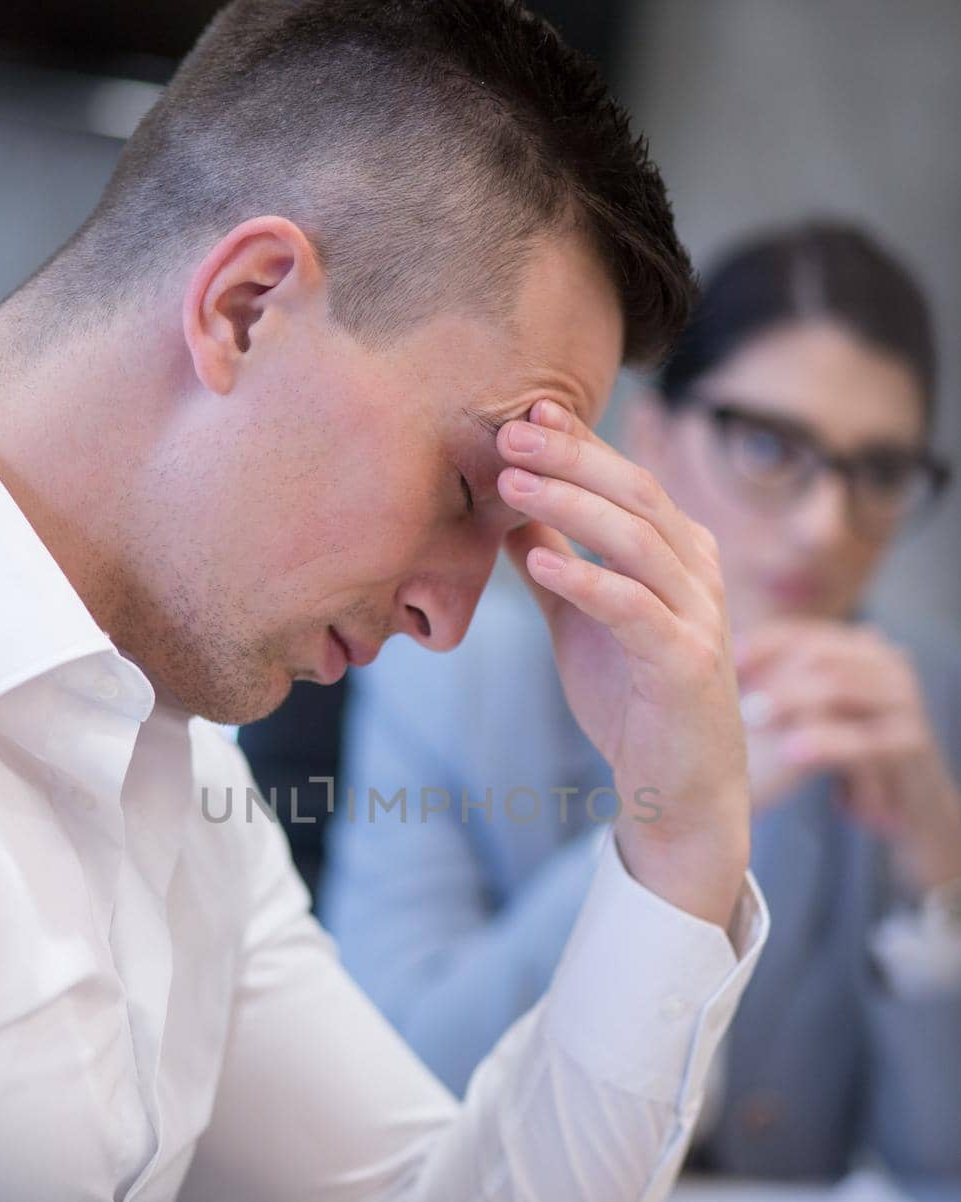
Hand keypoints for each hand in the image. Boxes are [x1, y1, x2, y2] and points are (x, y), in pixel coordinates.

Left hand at [495, 399, 749, 932]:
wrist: (676, 787)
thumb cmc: (633, 699)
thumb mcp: (582, 621)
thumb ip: (555, 565)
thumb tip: (506, 511)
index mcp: (678, 554)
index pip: (627, 481)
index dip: (579, 443)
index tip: (525, 411)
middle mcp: (697, 574)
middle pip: (636, 494)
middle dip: (571, 459)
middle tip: (510, 435)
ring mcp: (698, 616)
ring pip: (637, 541)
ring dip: (571, 506)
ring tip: (512, 484)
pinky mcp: (685, 664)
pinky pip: (635, 610)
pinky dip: (587, 581)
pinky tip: (540, 564)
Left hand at [734, 616, 960, 895]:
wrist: (904, 810)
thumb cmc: (841, 760)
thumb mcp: (805, 719)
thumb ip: (768, 692)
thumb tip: (695, 671)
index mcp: (852, 648)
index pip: (795, 634)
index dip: (751, 647)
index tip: (712, 667)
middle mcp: (882, 661)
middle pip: (817, 654)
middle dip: (769, 673)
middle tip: (727, 695)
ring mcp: (902, 699)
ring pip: (840, 686)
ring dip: (791, 701)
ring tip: (750, 718)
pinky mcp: (912, 742)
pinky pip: (865, 738)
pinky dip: (825, 743)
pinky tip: (792, 752)